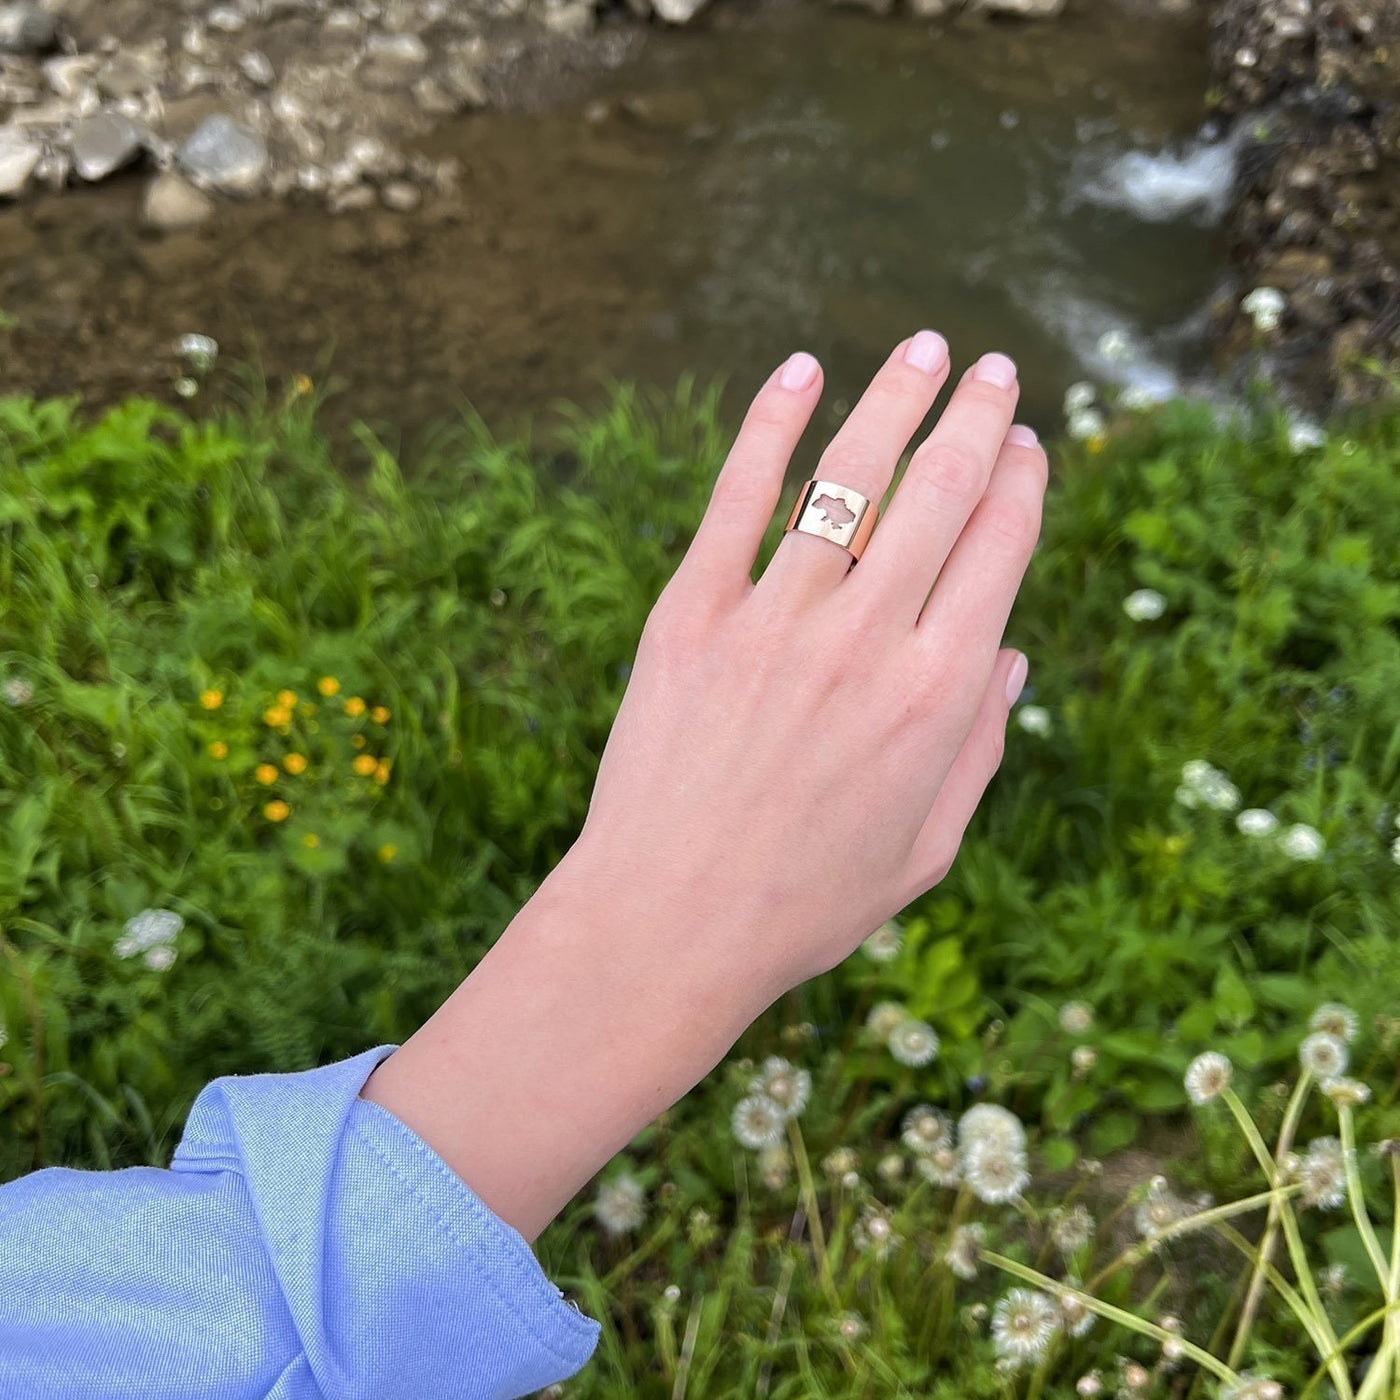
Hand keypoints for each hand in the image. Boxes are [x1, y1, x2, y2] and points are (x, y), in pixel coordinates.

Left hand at [571, 332, 1044, 1000]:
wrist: (666, 926)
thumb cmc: (804, 903)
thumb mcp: (925, 849)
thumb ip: (980, 748)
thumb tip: (1015, 658)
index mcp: (937, 698)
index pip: (1000, 550)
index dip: (1021, 483)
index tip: (1026, 443)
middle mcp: (865, 642)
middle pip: (939, 494)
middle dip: (976, 417)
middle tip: (994, 367)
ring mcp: (773, 621)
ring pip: (847, 478)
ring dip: (893, 398)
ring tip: (923, 348)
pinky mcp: (690, 616)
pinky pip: (735, 499)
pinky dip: (768, 425)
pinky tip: (800, 369)